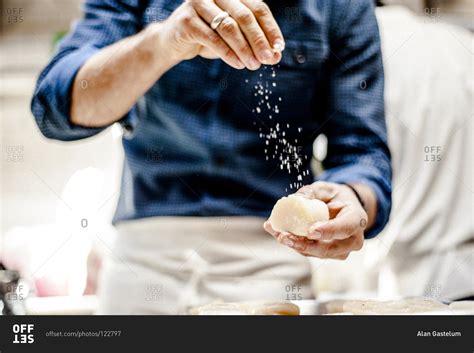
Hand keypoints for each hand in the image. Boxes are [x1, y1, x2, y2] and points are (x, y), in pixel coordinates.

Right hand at [155, 0, 283, 69]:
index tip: (279, 48)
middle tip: (268, 59)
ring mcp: (199, 3)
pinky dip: (227, 53)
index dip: (271, 28)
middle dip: (259, 40)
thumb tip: (276, 56)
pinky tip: (238, 64)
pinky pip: (212, 37)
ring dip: (244, 48)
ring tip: (254, 65)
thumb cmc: (207, 39)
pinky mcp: (186, 19)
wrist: (173, 43)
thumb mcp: (233, 41)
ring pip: (229, 26)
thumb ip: (254, 45)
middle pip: (245, 16)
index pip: (258, 8)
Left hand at [264, 182, 368, 259]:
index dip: (329, 231)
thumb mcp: (325, 189)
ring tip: (275, 231)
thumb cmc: (333, 196)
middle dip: (305, 245)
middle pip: (330, 248)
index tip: (311, 231)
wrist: (341, 208)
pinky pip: (308, 252)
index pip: (345, 227)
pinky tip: (277, 232)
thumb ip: (312, 193)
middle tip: (284, 236)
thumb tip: (295, 200)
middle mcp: (352, 240)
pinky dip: (292, 243)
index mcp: (357, 219)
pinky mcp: (326, 254)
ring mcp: (341, 251)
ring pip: (316, 253)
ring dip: (294, 244)